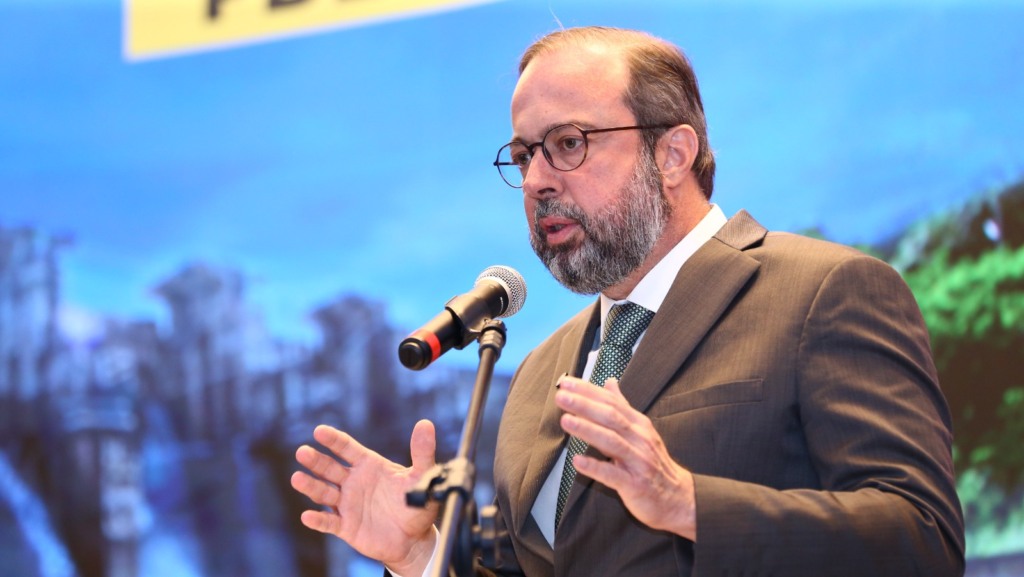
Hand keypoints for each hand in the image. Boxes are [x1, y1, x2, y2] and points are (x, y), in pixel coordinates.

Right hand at [291, 420, 439, 574]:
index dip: (333, 440)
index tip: (319, 431)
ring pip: (324, 493)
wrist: (414, 538)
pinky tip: (307, 516)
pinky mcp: (346, 527)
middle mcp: (353, 482)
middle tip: (302, 452)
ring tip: (297, 478)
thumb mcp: (422, 477)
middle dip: (316, 460)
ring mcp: (347, 504)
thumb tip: (426, 424)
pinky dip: (318, 520)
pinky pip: (328, 523)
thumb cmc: (417, 503)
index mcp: (369, 465)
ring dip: (310, 486)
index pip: (347, 448)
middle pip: (329, 468)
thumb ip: (422, 452)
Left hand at [555, 376, 696, 540]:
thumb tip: (609, 381)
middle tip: (561, 396)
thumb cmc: (653, 463)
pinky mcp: (634, 484)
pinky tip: (578, 461)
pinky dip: (595, 467)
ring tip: (566, 420)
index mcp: (638, 424)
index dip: (588, 392)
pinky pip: (613, 475)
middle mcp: (639, 439)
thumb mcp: (641, 430)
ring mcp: (638, 461)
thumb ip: (622, 406)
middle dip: (585, 405)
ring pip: (611, 442)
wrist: (677, 498)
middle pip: (611, 417)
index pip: (611, 402)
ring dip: (587, 430)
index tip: (566, 383)